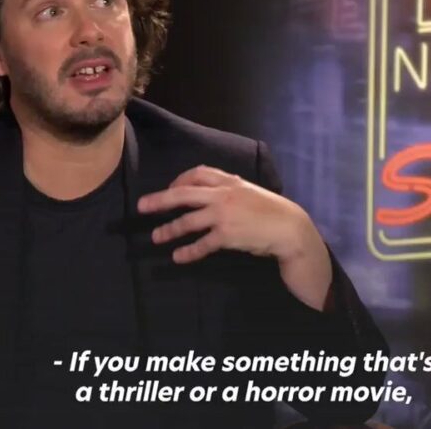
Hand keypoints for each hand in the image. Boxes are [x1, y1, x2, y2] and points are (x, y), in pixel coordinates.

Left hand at [137, 165, 331, 309]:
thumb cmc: (270, 210)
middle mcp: (222, 195)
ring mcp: (223, 215)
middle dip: (160, 200)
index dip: (178, 181)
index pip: (197, 174)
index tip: (169, 189)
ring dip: (169, 230)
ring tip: (156, 237)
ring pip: (188, 221)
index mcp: (229, 181)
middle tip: (142, 207)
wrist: (288, 227)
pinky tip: (178, 257)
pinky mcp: (227, 236)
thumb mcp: (249, 191)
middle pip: (183, 194)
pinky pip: (202, 244)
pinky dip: (188, 251)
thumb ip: (229, 189)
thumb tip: (210, 192)